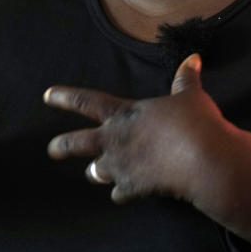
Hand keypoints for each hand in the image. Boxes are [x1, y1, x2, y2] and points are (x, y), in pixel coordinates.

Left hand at [45, 54, 228, 203]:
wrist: (203, 160)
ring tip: (93, 173)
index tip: (47, 95)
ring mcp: (122, 166)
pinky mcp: (134, 188)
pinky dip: (122, 193)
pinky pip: (120, 194)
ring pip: (95, 172)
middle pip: (76, 144)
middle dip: (61, 147)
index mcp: (124, 114)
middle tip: (51, 150)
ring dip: (95, 172)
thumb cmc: (195, 122)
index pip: (87, 102)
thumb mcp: (190, 95)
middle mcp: (115, 140)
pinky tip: (124, 193)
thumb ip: (186, 77)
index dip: (65, 98)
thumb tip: (194, 57)